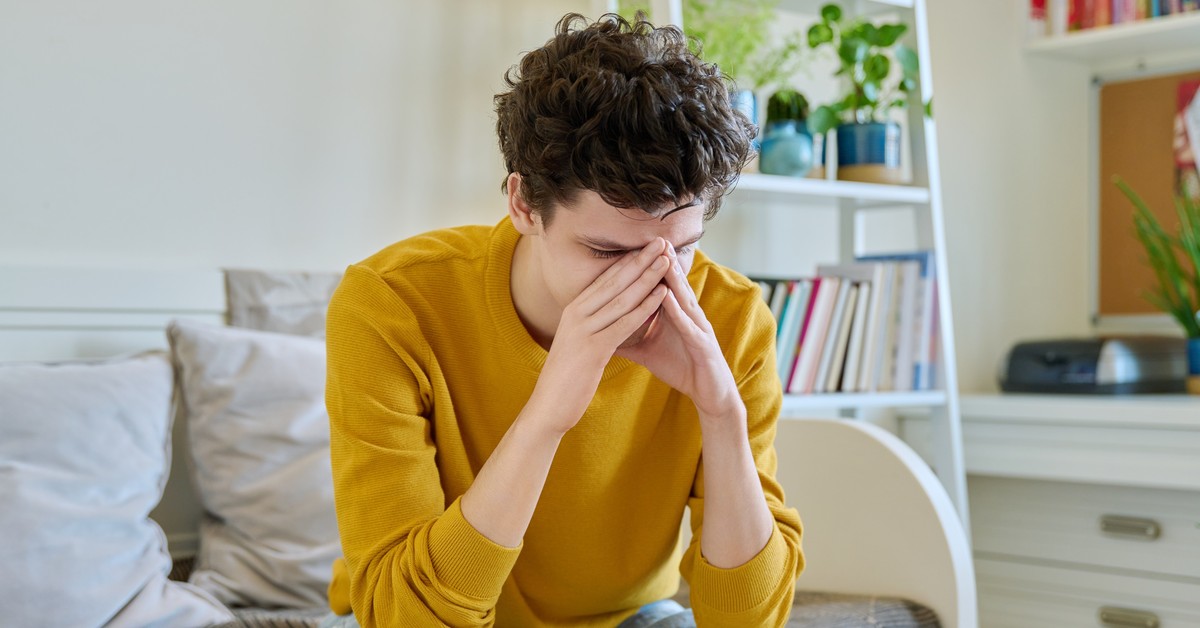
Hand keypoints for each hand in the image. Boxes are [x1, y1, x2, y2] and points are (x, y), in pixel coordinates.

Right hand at [533, 239, 671, 433]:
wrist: (548, 406)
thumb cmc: (567, 377)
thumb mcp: (577, 342)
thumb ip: (592, 324)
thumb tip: (608, 311)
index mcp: (573, 310)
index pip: (605, 279)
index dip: (628, 260)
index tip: (647, 245)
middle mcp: (576, 314)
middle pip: (614, 281)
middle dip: (640, 260)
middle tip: (661, 241)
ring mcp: (583, 330)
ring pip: (622, 298)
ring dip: (647, 278)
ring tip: (667, 261)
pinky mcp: (593, 349)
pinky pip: (624, 323)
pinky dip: (644, 307)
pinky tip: (662, 296)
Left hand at [616, 244, 741, 419]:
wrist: (708, 392)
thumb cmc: (681, 368)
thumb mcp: (648, 351)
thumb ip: (628, 339)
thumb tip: (601, 333)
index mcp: (674, 314)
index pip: (659, 285)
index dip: (647, 268)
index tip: (633, 247)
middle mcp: (688, 315)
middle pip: (673, 284)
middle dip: (663, 262)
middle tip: (652, 238)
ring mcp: (697, 327)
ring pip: (683, 298)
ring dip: (673, 278)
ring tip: (662, 257)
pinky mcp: (702, 343)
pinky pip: (688, 325)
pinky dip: (677, 311)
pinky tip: (667, 298)